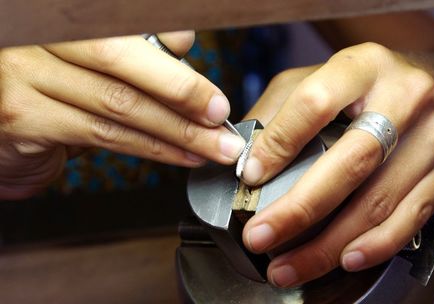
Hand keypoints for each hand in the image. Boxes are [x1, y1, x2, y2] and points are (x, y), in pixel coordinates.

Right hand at [0, 32, 244, 199]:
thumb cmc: (54, 87)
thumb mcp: (91, 60)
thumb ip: (133, 50)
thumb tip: (182, 41)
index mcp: (62, 16)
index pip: (124, 25)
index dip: (172, 49)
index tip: (210, 85)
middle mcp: (37, 35)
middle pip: (121, 60)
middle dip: (182, 92)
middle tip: (219, 116)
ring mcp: (25, 74)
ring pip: (119, 104)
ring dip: (176, 129)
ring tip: (212, 145)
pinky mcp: (24, 117)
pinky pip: (104, 134)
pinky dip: (152, 148)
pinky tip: (181, 155)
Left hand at [241, 42, 433, 286]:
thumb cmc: (368, 87)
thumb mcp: (320, 77)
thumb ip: (279, 110)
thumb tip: (241, 156)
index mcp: (363, 67)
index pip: (315, 104)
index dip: (279, 144)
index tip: (251, 176)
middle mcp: (405, 96)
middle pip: (350, 162)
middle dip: (299, 209)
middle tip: (259, 236)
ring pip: (378, 200)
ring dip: (327, 244)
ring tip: (289, 266)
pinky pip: (411, 217)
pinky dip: (374, 245)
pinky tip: (343, 259)